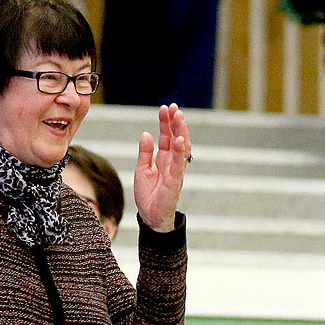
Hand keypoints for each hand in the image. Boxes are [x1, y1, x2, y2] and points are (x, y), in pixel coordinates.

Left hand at [134, 104, 189, 231]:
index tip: (165, 108)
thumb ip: (145, 152)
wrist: (150, 217)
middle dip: (175, 122)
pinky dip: (180, 152)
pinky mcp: (175, 181)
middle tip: (174, 107)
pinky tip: (180, 139)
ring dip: (181, 132)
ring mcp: (175, 171)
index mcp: (163, 159)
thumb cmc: (148, 195)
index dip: (166, 123)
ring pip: (181, 148)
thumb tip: (147, 134)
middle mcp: (172, 162)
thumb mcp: (142, 170)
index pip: (167, 136)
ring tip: (178, 117)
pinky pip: (179, 164)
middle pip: (176, 138)